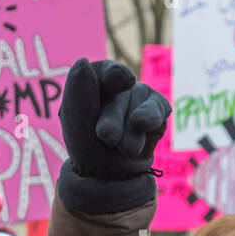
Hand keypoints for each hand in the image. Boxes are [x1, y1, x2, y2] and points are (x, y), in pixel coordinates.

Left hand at [59, 59, 170, 181]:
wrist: (108, 173)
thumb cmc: (87, 145)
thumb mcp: (76, 123)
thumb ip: (77, 93)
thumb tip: (82, 62)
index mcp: (95, 81)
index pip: (108, 71)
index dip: (116, 75)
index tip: (123, 82)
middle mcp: (119, 85)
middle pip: (122, 94)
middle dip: (113, 119)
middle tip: (106, 138)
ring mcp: (140, 94)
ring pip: (140, 105)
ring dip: (130, 132)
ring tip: (120, 148)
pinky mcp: (158, 108)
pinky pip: (158, 110)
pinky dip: (149, 123)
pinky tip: (140, 136)